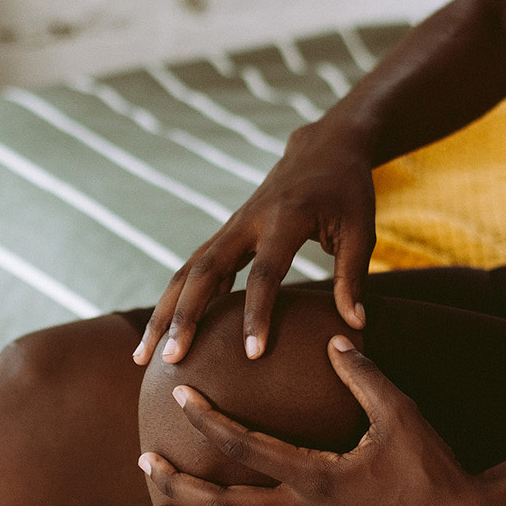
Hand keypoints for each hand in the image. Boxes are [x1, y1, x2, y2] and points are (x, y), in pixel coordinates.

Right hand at [134, 119, 375, 365]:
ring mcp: (232, 226)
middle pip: (204, 270)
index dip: (258, 313)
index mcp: (286, 217)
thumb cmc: (347, 190)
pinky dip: (178, 301)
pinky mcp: (227, 234)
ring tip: (143, 356)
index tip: (252, 355)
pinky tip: (166, 334)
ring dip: (164, 312)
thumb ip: (353, 276)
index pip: (266, 272)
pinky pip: (195, 270)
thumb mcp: (361, 229)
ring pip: (187, 271)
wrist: (322, 146)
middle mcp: (248, 220)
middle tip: (171, 359)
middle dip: (185, 316)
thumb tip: (353, 326)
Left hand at [139, 335, 502, 505]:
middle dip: (179, 485)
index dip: (208, 420)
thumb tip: (333, 338)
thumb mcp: (399, 411)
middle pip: (224, 505)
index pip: (245, 446)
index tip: (181, 397)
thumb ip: (361, 375)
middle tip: (145, 463)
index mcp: (316, 475)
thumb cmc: (431, 463)